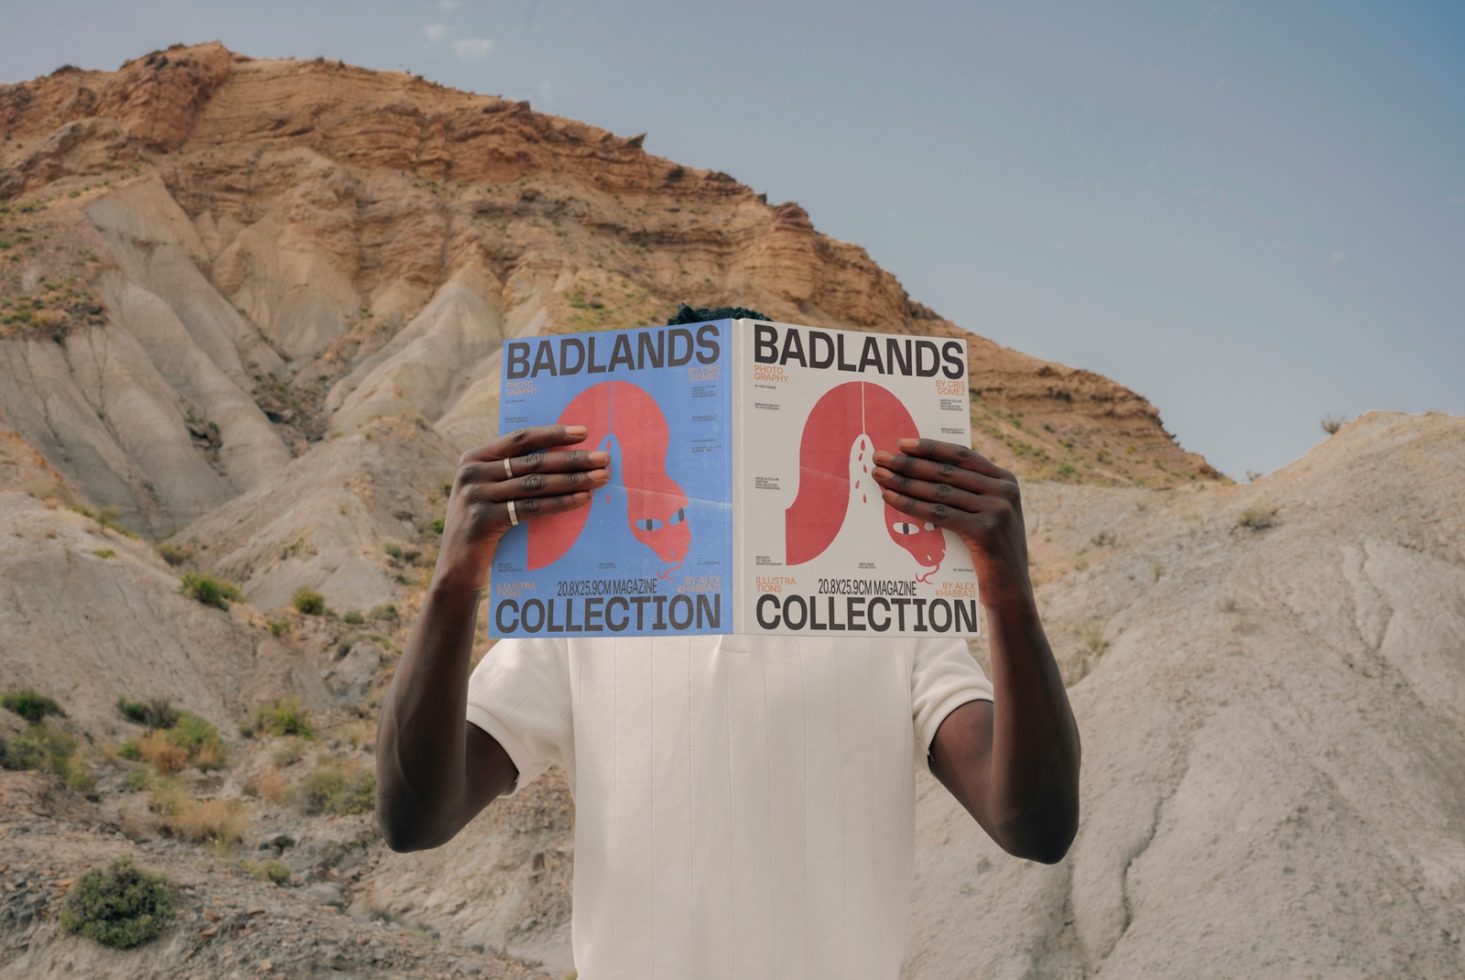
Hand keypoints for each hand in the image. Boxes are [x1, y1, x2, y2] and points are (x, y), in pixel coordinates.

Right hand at [430, 425, 609, 594]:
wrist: (456, 566)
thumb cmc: (482, 526)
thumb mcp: (490, 493)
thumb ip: (512, 475)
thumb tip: (563, 460)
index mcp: (474, 458)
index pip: (521, 439)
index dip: (553, 434)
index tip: (584, 432)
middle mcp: (472, 472)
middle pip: (534, 461)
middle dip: (572, 459)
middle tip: (603, 458)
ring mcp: (476, 495)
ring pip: (536, 484)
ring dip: (573, 480)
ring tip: (600, 478)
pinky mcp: (484, 519)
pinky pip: (532, 508)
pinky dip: (560, 502)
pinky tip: (582, 499)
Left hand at [871, 439, 1032, 609]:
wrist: (1012, 592)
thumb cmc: (991, 553)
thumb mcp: (987, 515)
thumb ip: (969, 493)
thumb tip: (923, 471)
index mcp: (1006, 480)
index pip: (962, 455)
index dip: (930, 447)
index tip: (902, 443)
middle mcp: (1005, 491)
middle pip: (946, 471)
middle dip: (909, 463)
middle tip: (879, 457)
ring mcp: (997, 510)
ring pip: (939, 491)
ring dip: (904, 481)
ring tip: (879, 475)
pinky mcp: (985, 531)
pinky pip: (938, 514)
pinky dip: (911, 505)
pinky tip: (890, 498)